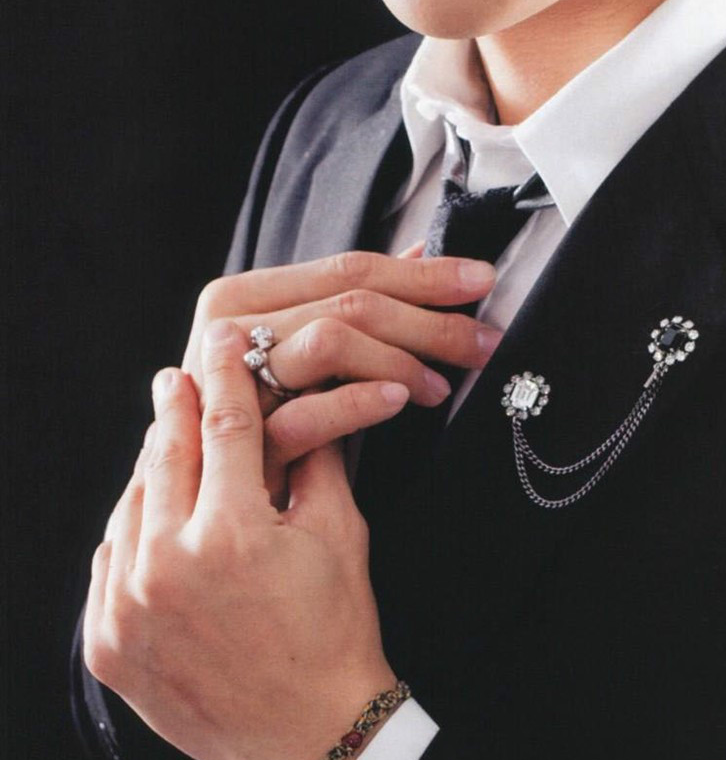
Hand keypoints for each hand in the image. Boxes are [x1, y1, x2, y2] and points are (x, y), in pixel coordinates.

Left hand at [84, 321, 397, 759]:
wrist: (310, 737)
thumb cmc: (335, 631)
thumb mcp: (339, 532)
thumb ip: (312, 456)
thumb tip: (296, 396)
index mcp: (232, 534)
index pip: (224, 425)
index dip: (225, 373)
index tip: (221, 339)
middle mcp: (167, 567)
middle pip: (165, 456)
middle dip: (174, 406)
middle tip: (177, 373)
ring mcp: (128, 610)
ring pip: (131, 506)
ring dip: (151, 467)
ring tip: (166, 437)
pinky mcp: (107, 646)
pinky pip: (110, 562)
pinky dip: (131, 531)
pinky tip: (150, 509)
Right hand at [182, 248, 500, 485]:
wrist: (207, 507)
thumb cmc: (266, 424)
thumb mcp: (306, 354)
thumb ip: (352, 302)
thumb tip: (421, 252)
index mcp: (244, 295)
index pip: (349, 267)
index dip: (422, 272)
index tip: (480, 279)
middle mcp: (228, 327)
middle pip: (350, 301)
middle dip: (430, 317)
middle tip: (485, 340)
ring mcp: (229, 383)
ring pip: (332, 338)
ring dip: (402, 357)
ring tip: (443, 387)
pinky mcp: (239, 443)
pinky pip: (309, 412)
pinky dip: (361, 400)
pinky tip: (401, 401)